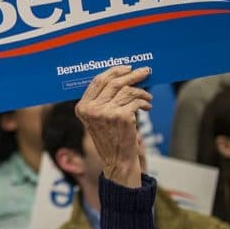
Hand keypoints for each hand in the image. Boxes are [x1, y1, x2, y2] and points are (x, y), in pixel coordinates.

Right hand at [74, 66, 151, 187]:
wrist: (117, 160)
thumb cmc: (110, 137)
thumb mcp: (98, 118)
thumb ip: (103, 99)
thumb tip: (123, 77)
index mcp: (82, 107)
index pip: (97, 81)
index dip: (114, 72)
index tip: (127, 68)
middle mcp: (91, 109)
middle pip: (114, 82)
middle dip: (132, 75)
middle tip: (145, 71)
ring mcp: (105, 112)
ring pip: (128, 90)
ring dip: (141, 91)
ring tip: (147, 96)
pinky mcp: (121, 116)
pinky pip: (136, 101)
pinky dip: (145, 101)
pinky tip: (147, 106)